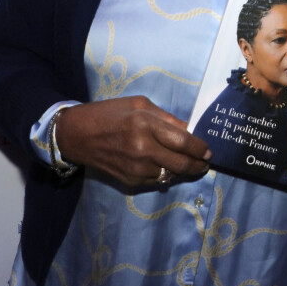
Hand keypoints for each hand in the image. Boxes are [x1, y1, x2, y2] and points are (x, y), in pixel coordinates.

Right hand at [55, 96, 210, 186]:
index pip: (183, 141)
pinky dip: (165, 174)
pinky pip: (156, 180)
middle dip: (197, 164)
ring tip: (188, 164)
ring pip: (171, 175)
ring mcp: (136, 168)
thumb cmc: (110, 113)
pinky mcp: (130, 181)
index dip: (200, 148)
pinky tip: (166, 166)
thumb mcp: (139, 104)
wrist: (78, 135)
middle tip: (204, 163)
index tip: (208, 151)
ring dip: (182, 171)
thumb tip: (189, 130)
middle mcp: (143, 149)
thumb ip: (166, 118)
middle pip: (181, 163)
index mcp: (145, 125)